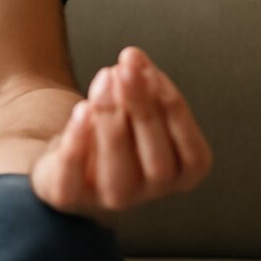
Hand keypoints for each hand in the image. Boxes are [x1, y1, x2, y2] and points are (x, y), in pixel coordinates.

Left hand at [29, 46, 211, 221]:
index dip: (173, 109)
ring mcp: (110, 199)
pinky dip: (78, 142)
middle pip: (157, 164)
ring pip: (117, 172)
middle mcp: (150, 193)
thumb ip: (145, 87)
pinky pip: (72, 175)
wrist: (67, 152)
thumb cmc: (116, 127)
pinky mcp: (69, 195)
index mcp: (181, 174)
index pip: (193, 155)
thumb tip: (135, 62)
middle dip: (142, 111)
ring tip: (105, 79)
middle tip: (125, 70)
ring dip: (112, 120)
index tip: (150, 70)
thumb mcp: (139, 107)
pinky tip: (82, 109)